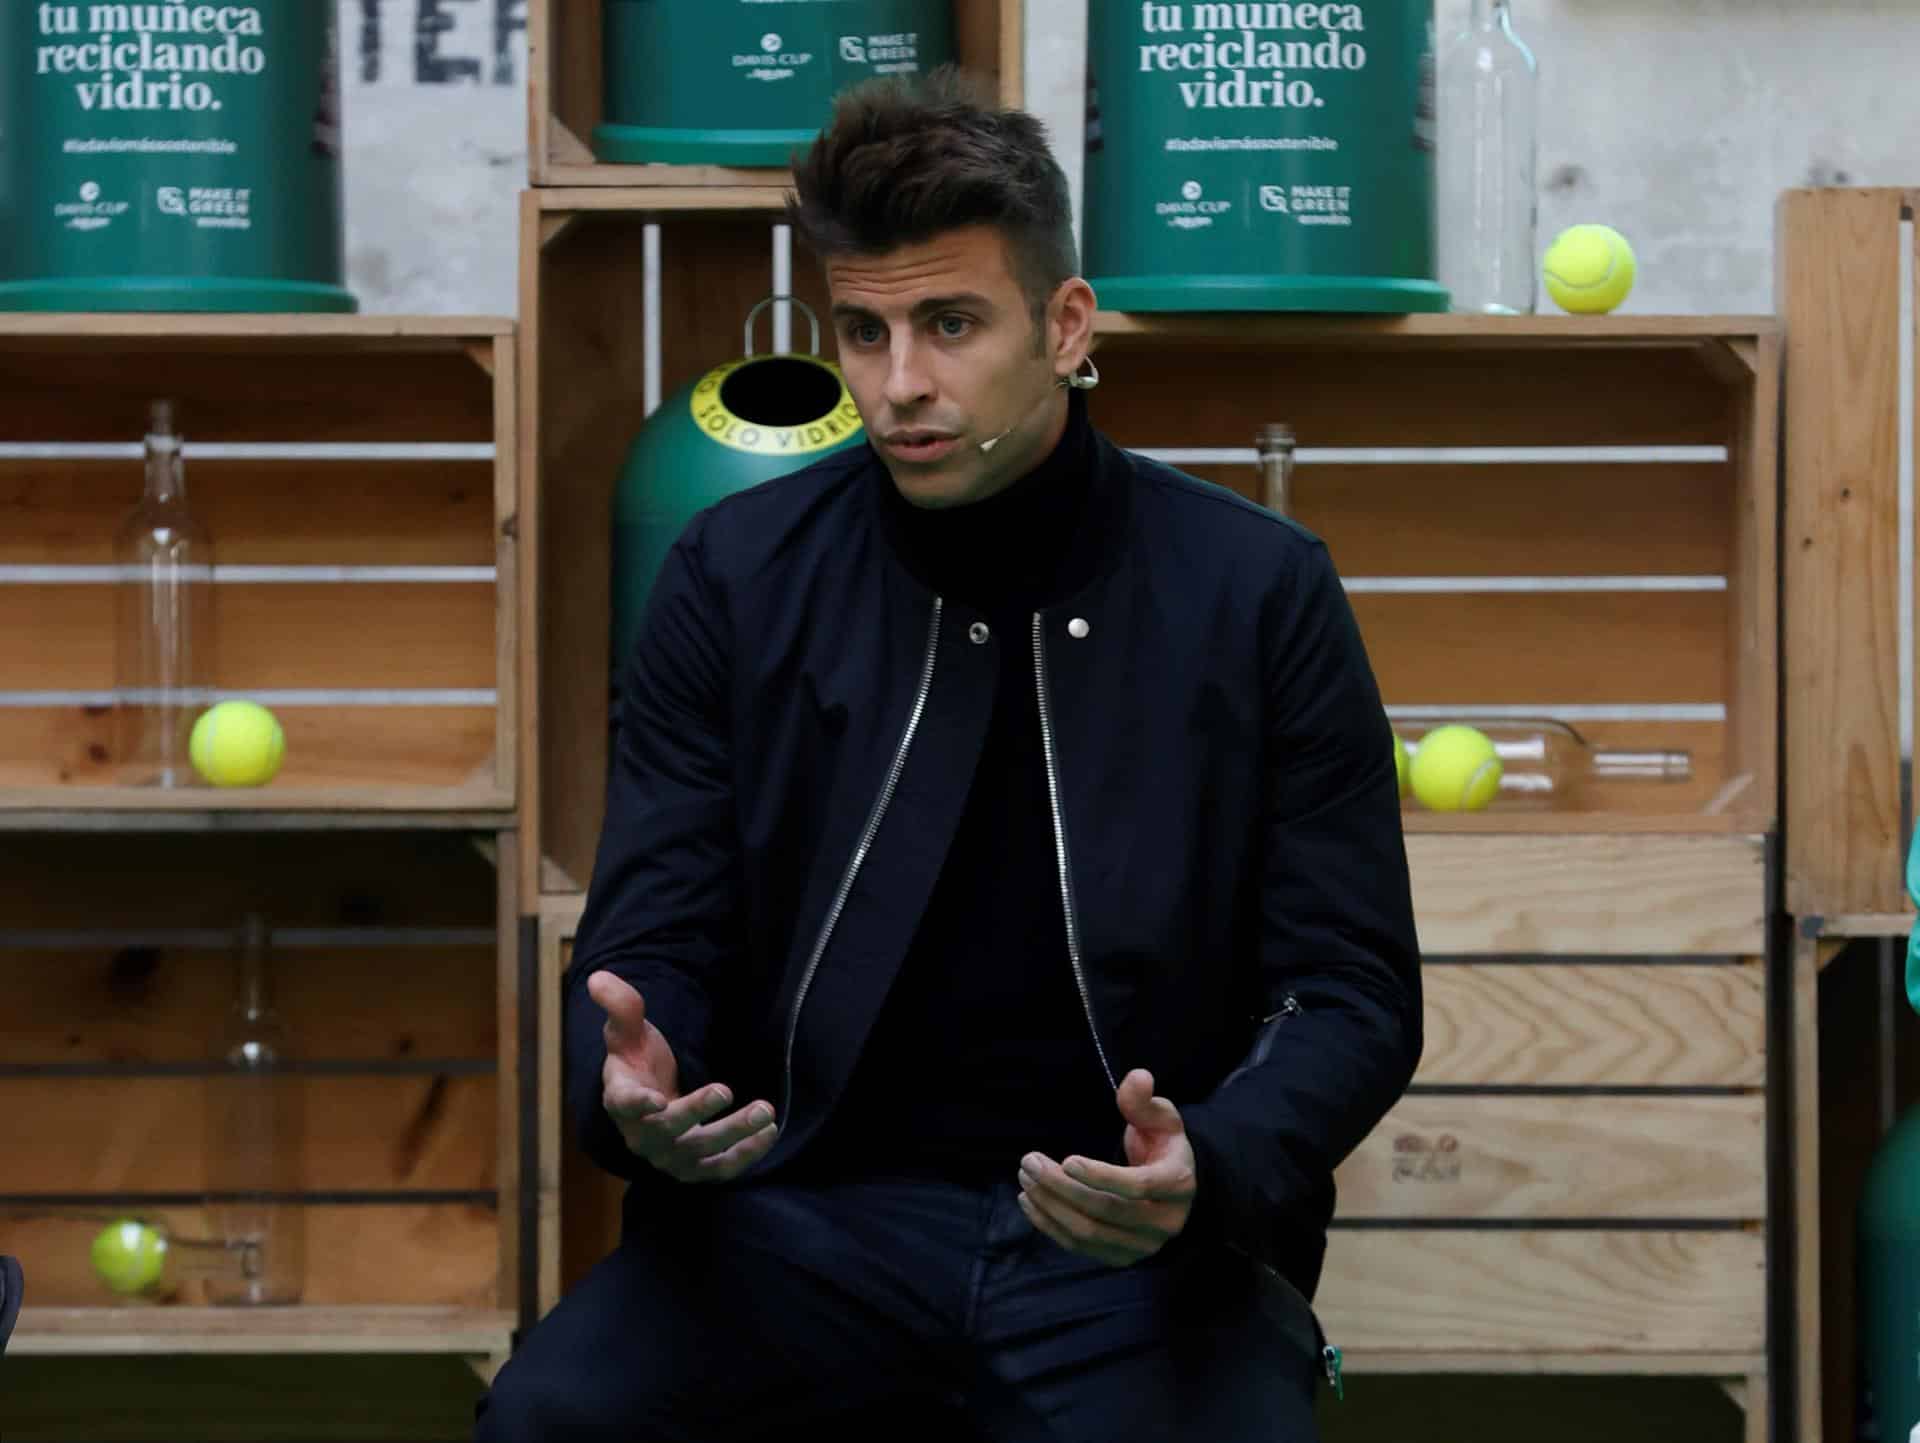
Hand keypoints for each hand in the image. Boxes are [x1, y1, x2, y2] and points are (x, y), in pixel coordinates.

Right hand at [587, 970, 777, 1181]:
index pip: (625, 1105)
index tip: (658, 1099)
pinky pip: (721, 1170)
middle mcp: (642, 1136)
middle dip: (697, 1112)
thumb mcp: (629, 1031)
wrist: (652, 1100)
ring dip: (733, 1134)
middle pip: (668, 1131)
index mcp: (621, 1100)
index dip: (638, 1105)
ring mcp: (670, 1157)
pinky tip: (768, 1132)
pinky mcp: (696, 1168)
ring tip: (765, 1112)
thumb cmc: (639, 1062)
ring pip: (700, 1153)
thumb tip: (598, 977)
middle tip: (726, 1090)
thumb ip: (621, 1007)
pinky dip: (745, 1155)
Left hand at [1016, 1068, 1196, 1266]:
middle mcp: (1164, 1222)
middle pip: (1106, 1211)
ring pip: (1089, 1233)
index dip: (1101, 1176)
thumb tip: (1137, 1077)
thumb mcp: (1160, 1118)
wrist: (1172, 1187)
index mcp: (1177, 1184)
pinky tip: (1030, 1202)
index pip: (1138, 1187)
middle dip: (1062, 1187)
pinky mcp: (1121, 1257)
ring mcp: (1143, 1245)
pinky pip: (1080, 1248)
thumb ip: (1143, 1101)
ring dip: (1051, 1207)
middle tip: (1029, 1162)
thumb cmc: (1162, 1145)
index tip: (1066, 1160)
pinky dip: (1051, 1226)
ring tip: (1025, 1179)